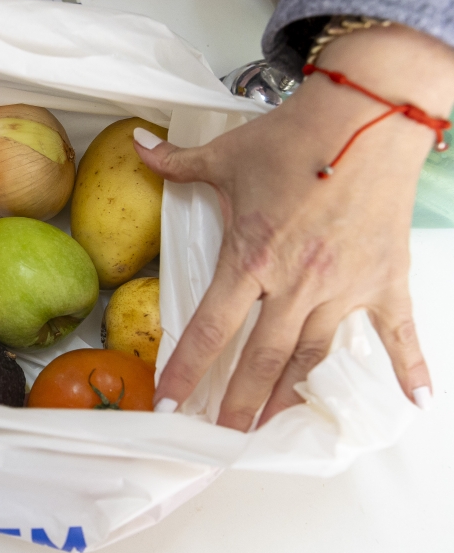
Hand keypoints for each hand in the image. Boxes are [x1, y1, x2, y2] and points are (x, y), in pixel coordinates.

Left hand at [134, 25, 453, 430]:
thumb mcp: (226, 154)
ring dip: (292, 395)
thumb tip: (137, 146)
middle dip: (238, 402)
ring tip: (274, 429)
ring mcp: (344, 287)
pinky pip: (397, 333)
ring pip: (314, 356)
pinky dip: (408, 367)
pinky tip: (415, 401)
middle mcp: (297, 282)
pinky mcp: (385, 280)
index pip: (210, 327)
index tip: (170, 402)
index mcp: (252, 257)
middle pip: (261, 357)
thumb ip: (178, 163)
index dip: (187, 368)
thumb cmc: (295, 136)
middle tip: (221, 436)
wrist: (366, 116)